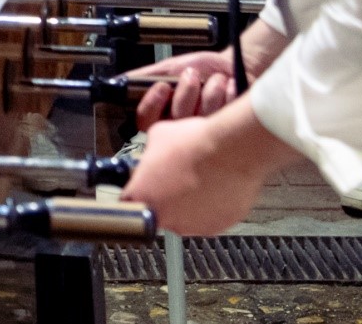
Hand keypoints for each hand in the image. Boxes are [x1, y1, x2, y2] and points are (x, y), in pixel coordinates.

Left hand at [121, 104, 288, 235]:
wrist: (232, 149)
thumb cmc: (196, 143)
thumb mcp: (158, 136)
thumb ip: (150, 152)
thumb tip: (153, 151)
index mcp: (143, 198)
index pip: (129, 203)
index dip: (138, 191)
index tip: (143, 185)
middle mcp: (166, 219)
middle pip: (158, 212)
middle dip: (163, 196)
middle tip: (174, 177)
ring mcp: (193, 226)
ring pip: (185, 216)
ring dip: (188, 202)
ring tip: (198, 178)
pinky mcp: (218, 226)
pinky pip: (210, 216)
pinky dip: (211, 204)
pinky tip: (215, 185)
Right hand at [127, 50, 243, 130]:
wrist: (231, 66)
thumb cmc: (201, 68)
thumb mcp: (171, 67)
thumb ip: (147, 75)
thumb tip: (119, 79)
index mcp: (164, 116)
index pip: (145, 121)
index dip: (152, 104)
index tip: (162, 86)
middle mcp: (182, 128)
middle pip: (176, 119)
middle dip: (187, 93)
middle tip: (193, 75)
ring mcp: (206, 132)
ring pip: (202, 117)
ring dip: (210, 90)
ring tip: (216, 79)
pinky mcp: (230, 131)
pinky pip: (225, 116)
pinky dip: (227, 94)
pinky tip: (228, 87)